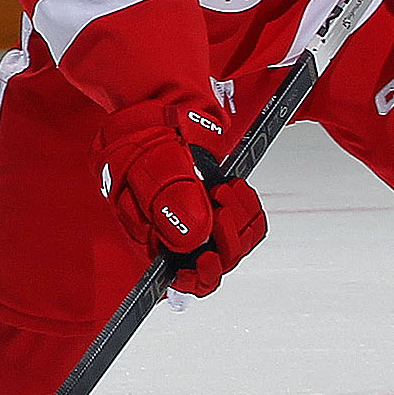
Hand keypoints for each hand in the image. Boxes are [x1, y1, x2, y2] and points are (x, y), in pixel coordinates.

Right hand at [98, 100, 263, 296]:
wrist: (161, 115)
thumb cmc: (144, 142)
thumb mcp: (150, 167)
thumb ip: (168, 201)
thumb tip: (192, 237)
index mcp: (154, 238)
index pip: (179, 278)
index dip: (196, 279)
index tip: (206, 259)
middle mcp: (179, 238)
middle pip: (215, 265)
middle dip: (225, 239)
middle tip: (217, 201)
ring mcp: (204, 224)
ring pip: (236, 246)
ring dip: (238, 220)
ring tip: (222, 189)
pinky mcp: (224, 209)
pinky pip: (250, 224)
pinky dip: (249, 207)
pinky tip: (233, 187)